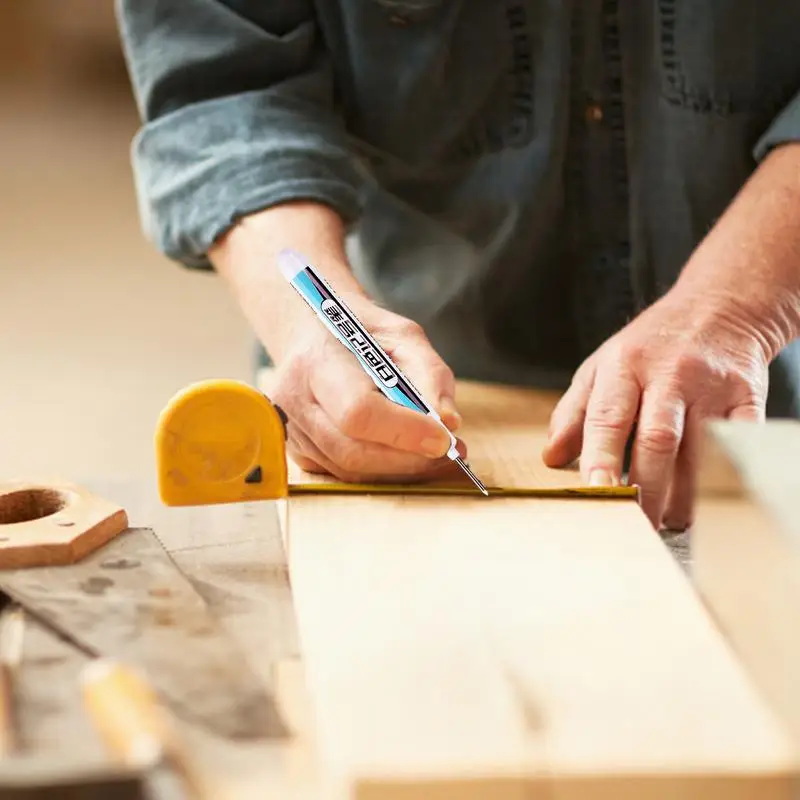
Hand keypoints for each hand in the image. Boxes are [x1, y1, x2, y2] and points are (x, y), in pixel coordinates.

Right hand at [270, 298, 464, 482]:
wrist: (309, 331)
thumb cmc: (358, 330)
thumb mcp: (402, 335)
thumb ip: (430, 374)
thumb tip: (448, 423)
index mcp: (318, 361)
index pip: (358, 411)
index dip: (405, 431)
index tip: (444, 437)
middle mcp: (296, 399)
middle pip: (353, 450)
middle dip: (408, 459)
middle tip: (448, 454)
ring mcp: (292, 429)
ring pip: (349, 469)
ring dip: (399, 470)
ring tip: (434, 455)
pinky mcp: (298, 450)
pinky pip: (342, 474)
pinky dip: (379, 471)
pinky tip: (403, 455)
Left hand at [542, 287, 770, 529]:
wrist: (719, 306)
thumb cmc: (649, 347)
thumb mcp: (601, 368)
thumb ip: (574, 412)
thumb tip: (551, 458)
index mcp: (623, 367)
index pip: (609, 418)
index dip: (602, 458)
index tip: (596, 493)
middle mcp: (669, 374)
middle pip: (658, 440)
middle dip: (646, 490)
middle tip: (634, 526)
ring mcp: (711, 386)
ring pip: (699, 450)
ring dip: (684, 495)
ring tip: (667, 521)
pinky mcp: (748, 396)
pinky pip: (738, 444)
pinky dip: (724, 476)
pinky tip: (708, 501)